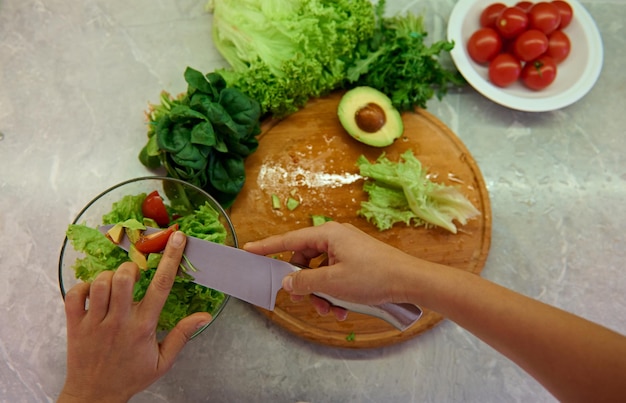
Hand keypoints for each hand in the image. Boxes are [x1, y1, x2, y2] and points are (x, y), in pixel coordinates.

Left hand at [58, 231, 211, 402]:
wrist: (95, 396)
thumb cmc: (131, 376)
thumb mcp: (163, 361)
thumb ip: (182, 335)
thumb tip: (204, 316)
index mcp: (144, 327)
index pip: (161, 286)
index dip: (171, 258)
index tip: (176, 238)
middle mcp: (119, 321)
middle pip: (124, 278)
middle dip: (131, 267)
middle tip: (134, 274)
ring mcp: (95, 322)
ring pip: (100, 283)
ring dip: (109, 276)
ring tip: (115, 284)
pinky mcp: (75, 324)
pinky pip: (75, 294)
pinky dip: (83, 286)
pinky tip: (93, 293)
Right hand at [243, 222, 419, 319]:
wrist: (410, 281)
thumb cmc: (373, 276)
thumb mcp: (332, 282)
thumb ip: (304, 281)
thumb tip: (286, 281)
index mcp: (328, 234)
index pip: (289, 239)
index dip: (267, 247)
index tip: (248, 250)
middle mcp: (335, 238)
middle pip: (304, 259)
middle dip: (303, 283)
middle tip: (302, 299)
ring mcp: (346, 250)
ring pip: (319, 272)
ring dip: (320, 293)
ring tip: (331, 309)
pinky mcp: (355, 261)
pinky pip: (334, 276)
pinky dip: (334, 292)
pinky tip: (343, 309)